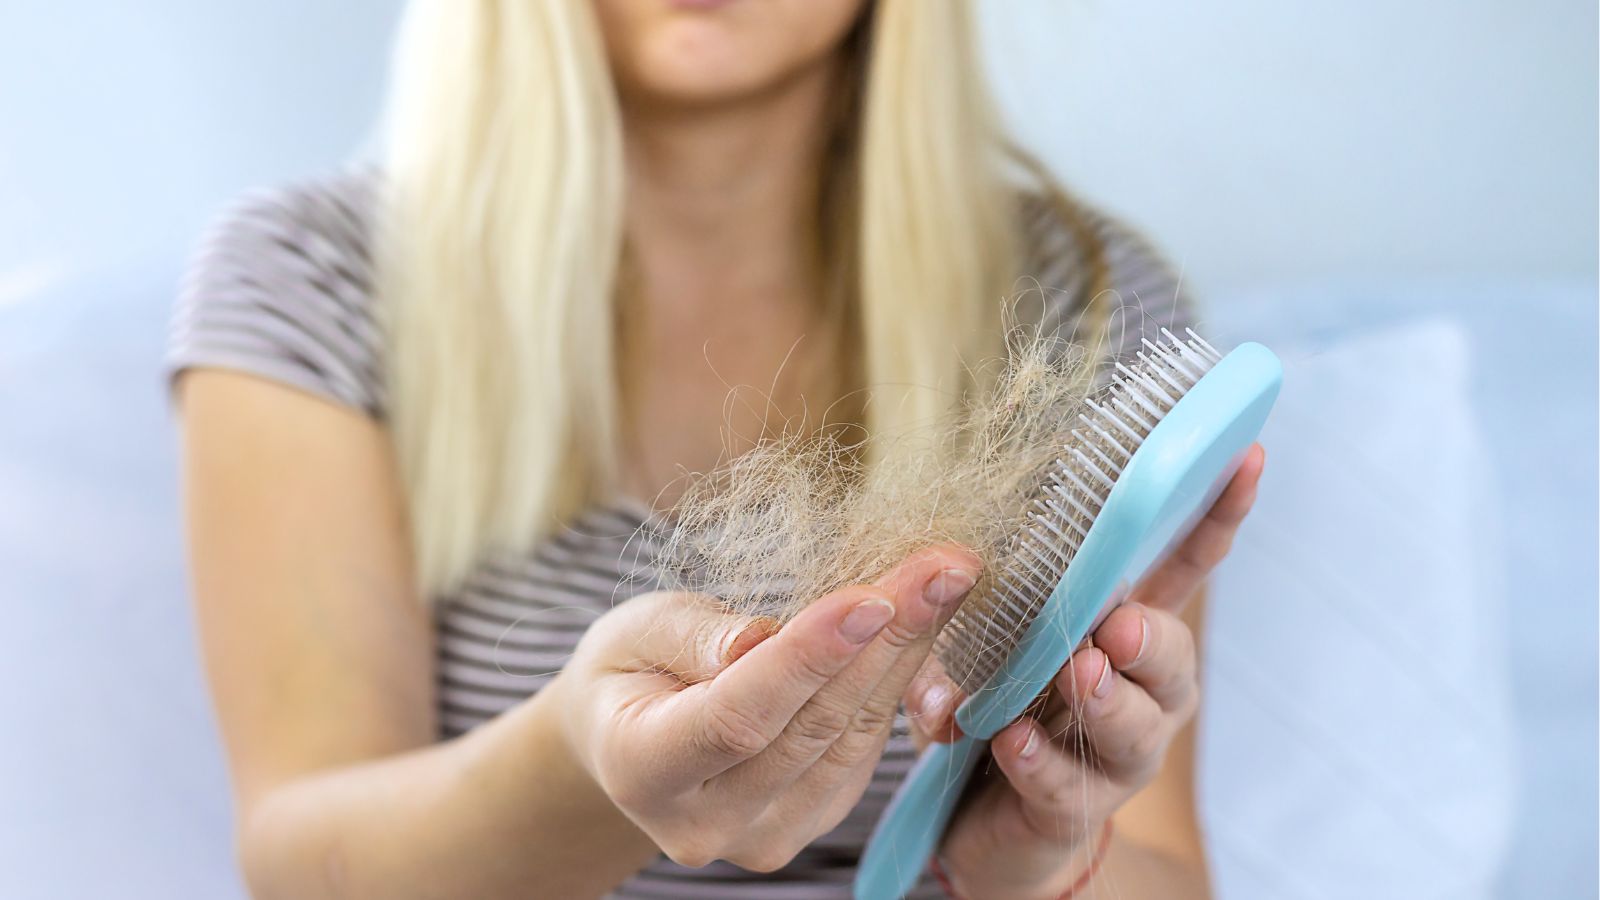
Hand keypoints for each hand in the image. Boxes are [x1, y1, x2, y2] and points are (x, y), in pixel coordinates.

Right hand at [551, 545, 980, 872]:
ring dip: (909, 653)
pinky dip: (898, 681)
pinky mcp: (810, 821)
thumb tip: (759, 641)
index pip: (738, 717)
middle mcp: (705, 824)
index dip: (809, 658)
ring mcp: (763, 834)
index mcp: (643, 769)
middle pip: (811, 728)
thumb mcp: (636, 630)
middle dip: (886, 640)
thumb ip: (693, 637)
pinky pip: (863, 749)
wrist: (625, 734)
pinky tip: (924, 622)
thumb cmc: (629, 666)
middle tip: (945, 567)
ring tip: (949, 578)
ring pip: (851, 738)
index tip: (872, 598)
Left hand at [904, 445, 1265, 898]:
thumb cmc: (1003, 697)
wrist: (983, 814)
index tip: (1245, 456)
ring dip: (1107, 700)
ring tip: (1078, 673)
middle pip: (1173, 661)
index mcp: (1128, 629)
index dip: (1217, 516)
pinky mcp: (1071, 806)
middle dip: (1152, 639)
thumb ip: (986, 595)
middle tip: (1119, 625)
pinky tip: (1013, 740)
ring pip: (1135, 730)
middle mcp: (1141, 692)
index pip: (1184, 567)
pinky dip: (1040, 760)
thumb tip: (952, 560)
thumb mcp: (993, 630)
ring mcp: (1114, 755)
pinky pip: (1066, 786)